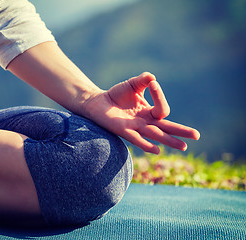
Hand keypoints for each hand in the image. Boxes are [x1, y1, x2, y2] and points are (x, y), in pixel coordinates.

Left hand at [83, 72, 199, 153]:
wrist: (98, 102)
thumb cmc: (116, 95)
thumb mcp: (132, 85)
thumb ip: (143, 80)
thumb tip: (152, 78)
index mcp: (149, 112)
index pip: (162, 109)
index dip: (160, 95)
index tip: (152, 83)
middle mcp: (145, 122)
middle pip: (166, 128)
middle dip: (181, 131)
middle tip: (197, 136)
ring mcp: (135, 128)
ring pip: (155, 135)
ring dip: (169, 140)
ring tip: (183, 146)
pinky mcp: (123, 131)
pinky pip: (136, 139)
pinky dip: (146, 144)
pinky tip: (156, 150)